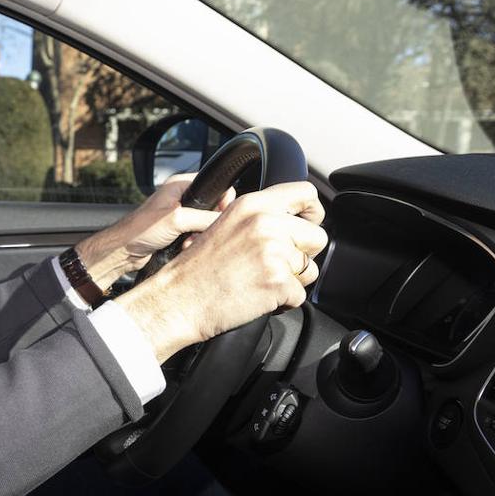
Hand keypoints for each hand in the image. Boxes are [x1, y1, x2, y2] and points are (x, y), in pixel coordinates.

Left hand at [73, 173, 235, 290]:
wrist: (122, 250)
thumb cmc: (140, 229)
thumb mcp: (177, 219)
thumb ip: (204, 217)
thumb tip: (226, 220)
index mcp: (179, 185)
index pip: (213, 184)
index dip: (221, 198)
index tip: (221, 213)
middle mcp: (180, 198)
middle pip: (211, 207)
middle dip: (209, 223)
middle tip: (200, 231)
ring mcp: (179, 215)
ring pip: (204, 224)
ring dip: (200, 236)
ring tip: (188, 241)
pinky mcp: (176, 231)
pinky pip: (195, 236)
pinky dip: (193, 242)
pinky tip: (183, 248)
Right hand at [114, 181, 327, 362]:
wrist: (177, 300)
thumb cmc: (196, 270)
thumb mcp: (224, 225)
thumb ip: (258, 217)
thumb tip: (293, 222)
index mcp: (252, 205)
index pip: (305, 193)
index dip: (313, 212)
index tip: (307, 225)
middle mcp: (264, 223)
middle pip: (317, 236)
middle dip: (302, 255)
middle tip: (273, 266)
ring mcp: (273, 252)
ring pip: (311, 269)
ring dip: (292, 281)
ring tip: (259, 282)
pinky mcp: (277, 281)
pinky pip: (300, 295)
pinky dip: (283, 302)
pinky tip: (257, 297)